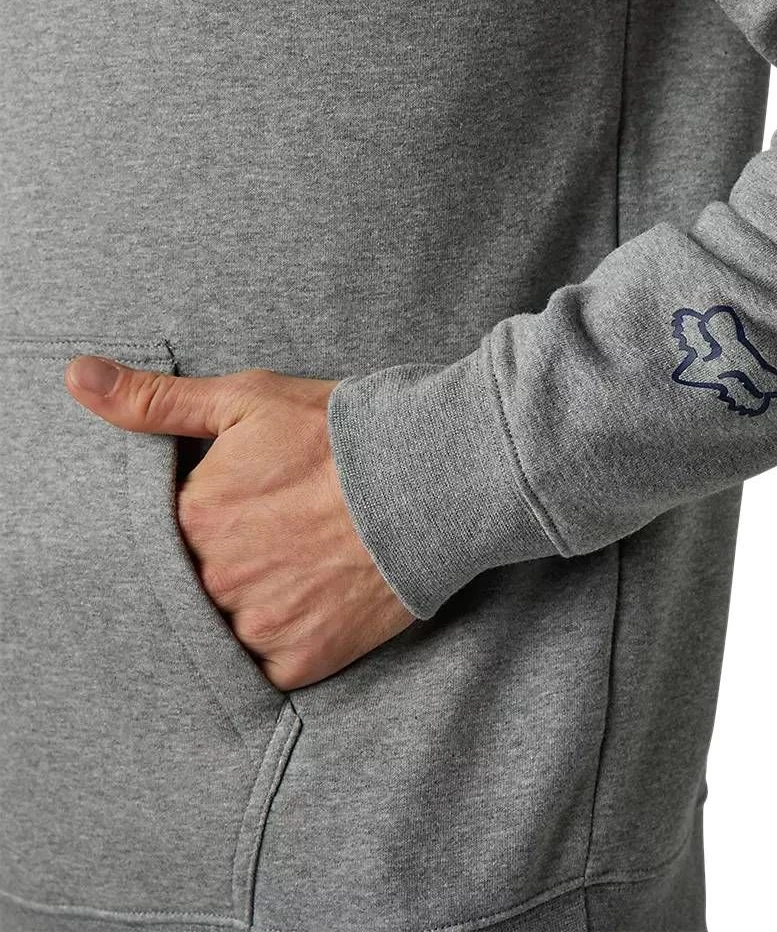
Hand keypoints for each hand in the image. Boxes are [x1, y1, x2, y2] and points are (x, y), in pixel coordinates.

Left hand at [64, 355, 416, 690]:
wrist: (431, 480)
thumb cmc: (343, 435)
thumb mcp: (249, 400)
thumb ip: (158, 401)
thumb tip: (78, 377)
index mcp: (194, 516)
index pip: (179, 532)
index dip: (221, 516)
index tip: (260, 504)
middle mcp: (216, 578)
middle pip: (207, 581)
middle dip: (240, 559)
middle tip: (289, 532)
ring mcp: (259, 624)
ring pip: (236, 626)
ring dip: (264, 602)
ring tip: (309, 563)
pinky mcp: (302, 660)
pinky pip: (273, 666)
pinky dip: (292, 640)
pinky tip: (319, 600)